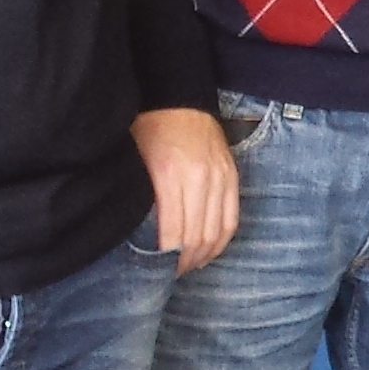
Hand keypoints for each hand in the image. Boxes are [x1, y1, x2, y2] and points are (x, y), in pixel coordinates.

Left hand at [132, 108, 238, 271]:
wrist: (177, 96)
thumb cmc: (148, 127)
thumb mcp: (136, 161)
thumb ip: (142, 197)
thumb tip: (139, 235)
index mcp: (171, 175)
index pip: (174, 232)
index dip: (167, 257)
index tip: (157, 269)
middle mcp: (200, 178)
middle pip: (198, 235)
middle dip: (185, 260)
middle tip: (172, 273)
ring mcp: (220, 177)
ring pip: (218, 230)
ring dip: (205, 253)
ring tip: (191, 266)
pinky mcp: (232, 175)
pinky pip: (233, 216)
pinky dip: (223, 238)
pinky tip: (211, 250)